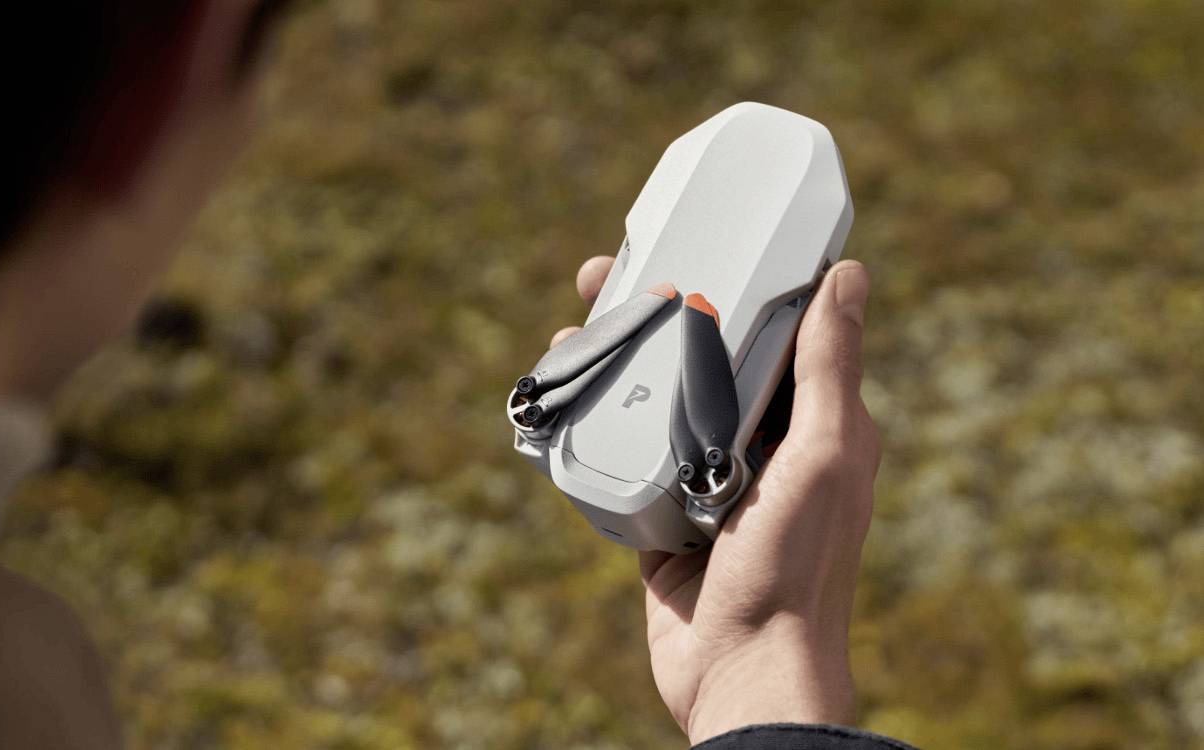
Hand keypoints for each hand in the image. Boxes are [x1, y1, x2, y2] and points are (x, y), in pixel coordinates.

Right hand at [560, 256, 879, 743]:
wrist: (743, 671)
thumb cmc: (796, 567)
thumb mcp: (824, 455)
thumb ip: (829, 370)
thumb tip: (852, 276)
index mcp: (813, 426)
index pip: (776, 334)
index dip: (737, 282)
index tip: (695, 238)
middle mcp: (762, 447)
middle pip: (704, 358)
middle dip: (657, 312)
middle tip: (605, 274)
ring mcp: (707, 482)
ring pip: (658, 401)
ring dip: (619, 360)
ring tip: (574, 326)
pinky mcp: (664, 516)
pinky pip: (626, 455)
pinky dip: (597, 421)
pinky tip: (565, 392)